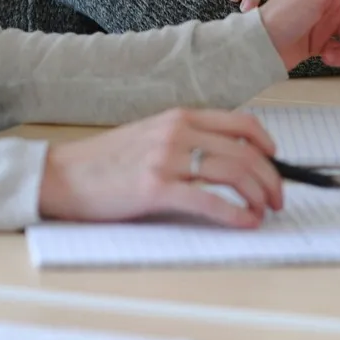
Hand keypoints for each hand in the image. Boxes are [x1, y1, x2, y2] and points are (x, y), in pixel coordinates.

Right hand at [38, 109, 282, 228]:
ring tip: (264, 212)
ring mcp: (166, 159)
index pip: (241, 123)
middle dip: (270, 179)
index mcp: (179, 117)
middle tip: (277, 199)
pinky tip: (246, 223)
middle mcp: (177, 133)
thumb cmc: (105, 163)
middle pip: (245, 152)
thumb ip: (186, 141)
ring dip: (259, 196)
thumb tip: (228, 161)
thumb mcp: (150, 136)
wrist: (62, 176)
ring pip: (234, 173)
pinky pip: (209, 201)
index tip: (275, 162)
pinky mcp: (155, 189)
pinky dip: (236, 214)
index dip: (267, 145)